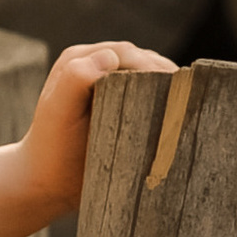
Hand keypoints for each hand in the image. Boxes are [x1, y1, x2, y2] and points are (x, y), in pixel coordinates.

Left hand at [16, 40, 176, 225]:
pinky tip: (182, 119)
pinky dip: (168, 104)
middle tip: (192, 100)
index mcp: (81, 60)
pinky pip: (151, 97)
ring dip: (172, 89)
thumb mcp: (57, 113)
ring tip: (192, 109)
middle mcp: (97, 66)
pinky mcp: (123, 107)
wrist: (44, 182)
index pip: (127, 54)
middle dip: (168, 77)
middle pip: (144, 62)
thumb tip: (110, 56)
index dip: (151, 67)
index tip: (174, 87)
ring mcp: (111, 87)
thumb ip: (75, 78)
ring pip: (152, 78)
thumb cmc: (51, 149)